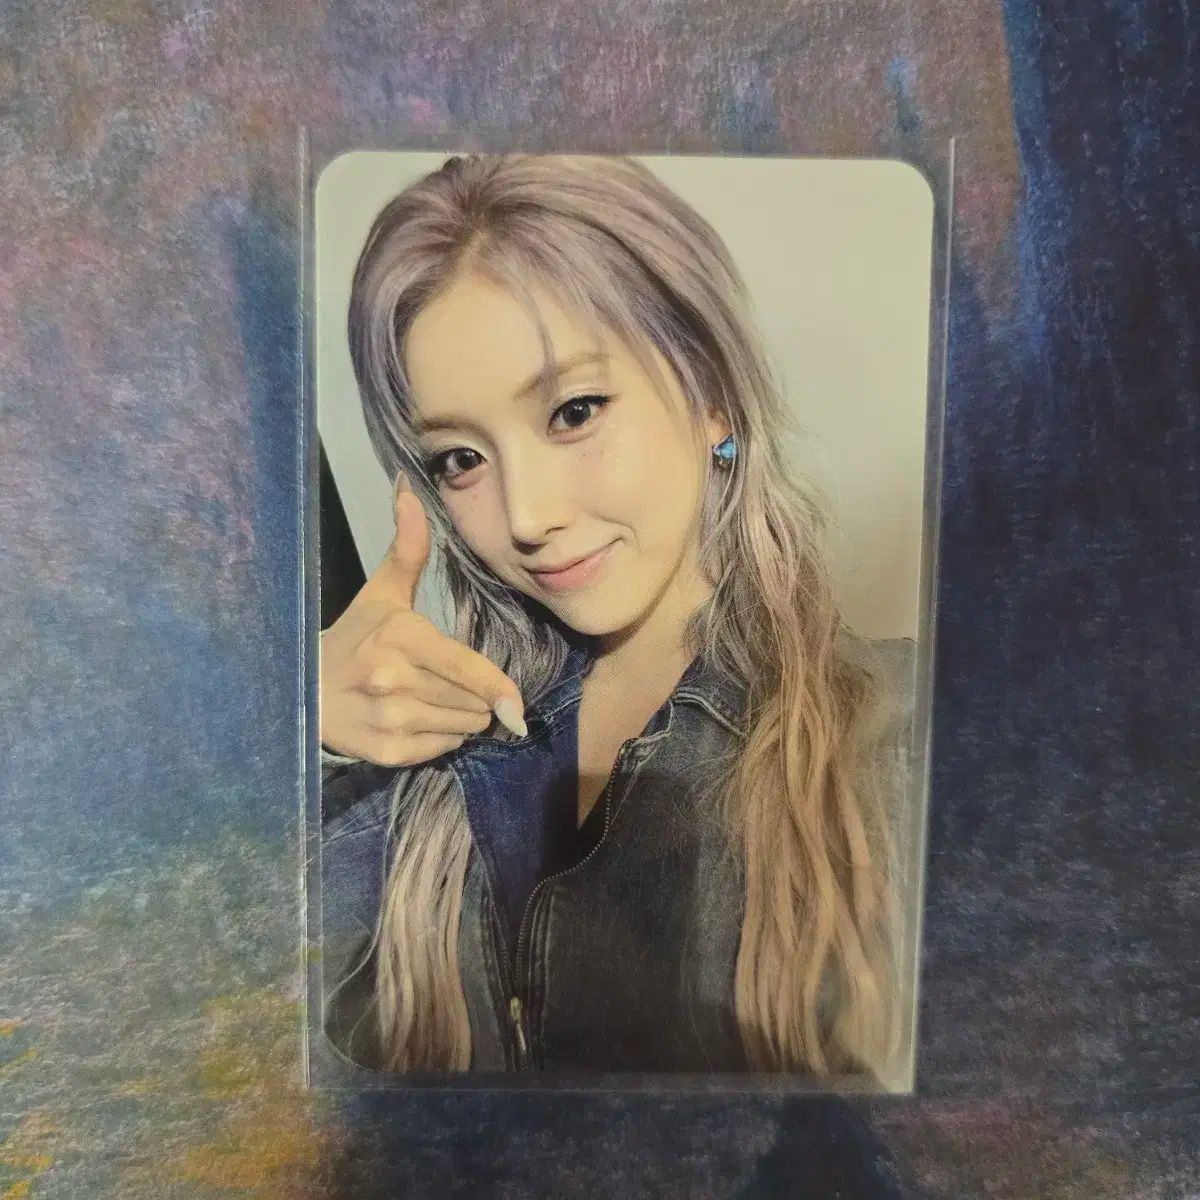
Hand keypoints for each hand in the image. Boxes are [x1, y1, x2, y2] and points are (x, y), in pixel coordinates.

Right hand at [319, 476, 525, 766]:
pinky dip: (441, 737)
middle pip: (475, 700)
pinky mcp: (388, 753)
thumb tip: (411, 491)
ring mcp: (391, 720)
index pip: (466, 668)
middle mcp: (395, 681)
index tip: (516, 706)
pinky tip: (414, 719)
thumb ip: (408, 547)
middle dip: (474, 692)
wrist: (304, 692)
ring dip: (460, 714)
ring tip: (427, 696)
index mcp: (400, 637)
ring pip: (465, 725)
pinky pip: (445, 747)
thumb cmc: (355, 639)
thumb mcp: (381, 592)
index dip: (498, 689)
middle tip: (440, 677)